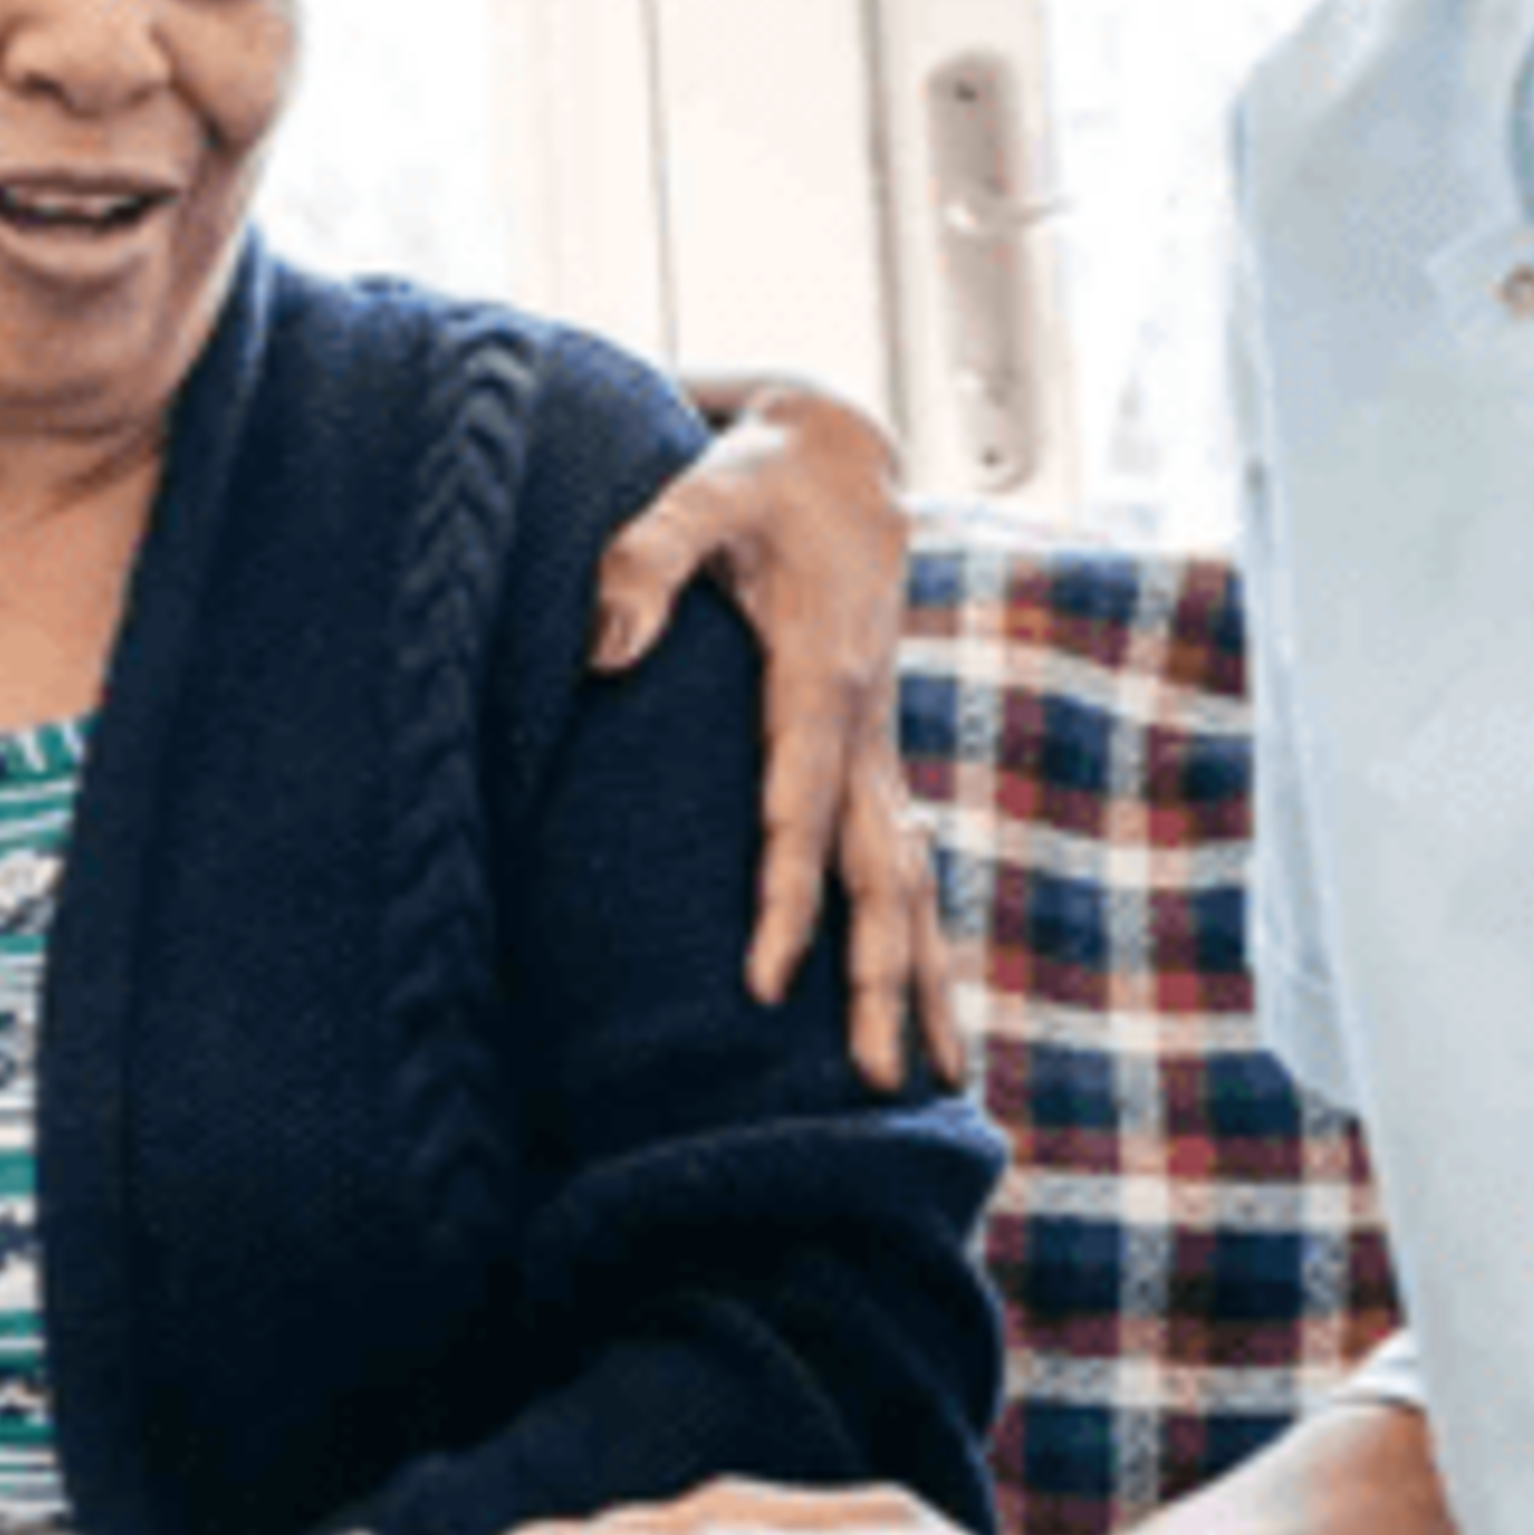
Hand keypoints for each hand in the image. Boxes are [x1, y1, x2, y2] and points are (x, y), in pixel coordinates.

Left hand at [595, 380, 958, 1089]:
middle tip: (871, 1077)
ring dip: (919, 979)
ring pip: (911, 881)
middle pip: (879, 871)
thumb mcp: (698, 491)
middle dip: (877, 976)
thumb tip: (599, 650)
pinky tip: (930, 1016)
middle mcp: (865, 723)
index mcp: (821, 672)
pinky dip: (921, 941)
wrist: (847, 453)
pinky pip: (905, 862)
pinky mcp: (873, 754)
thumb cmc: (758, 477)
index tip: (764, 979)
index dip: (784, 892)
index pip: (799, 804)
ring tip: (934, 1081)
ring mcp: (878, 743)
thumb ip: (643, 560)